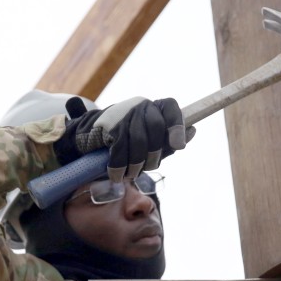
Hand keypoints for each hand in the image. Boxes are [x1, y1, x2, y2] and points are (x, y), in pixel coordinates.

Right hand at [53, 97, 194, 181]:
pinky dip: (119, 166)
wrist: (86, 138)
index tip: (179, 145)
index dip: (177, 125)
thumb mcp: (148, 141)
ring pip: (139, 141)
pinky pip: (120, 148)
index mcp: (153, 108)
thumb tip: (194, 130)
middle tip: (147, 168)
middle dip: (153, 154)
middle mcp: (140, 105)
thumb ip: (168, 139)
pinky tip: (116, 175)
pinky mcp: (109, 124)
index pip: (170, 108)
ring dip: (135, 164)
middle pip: (155, 128)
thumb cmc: (124, 142)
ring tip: (130, 174)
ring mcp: (123, 113)